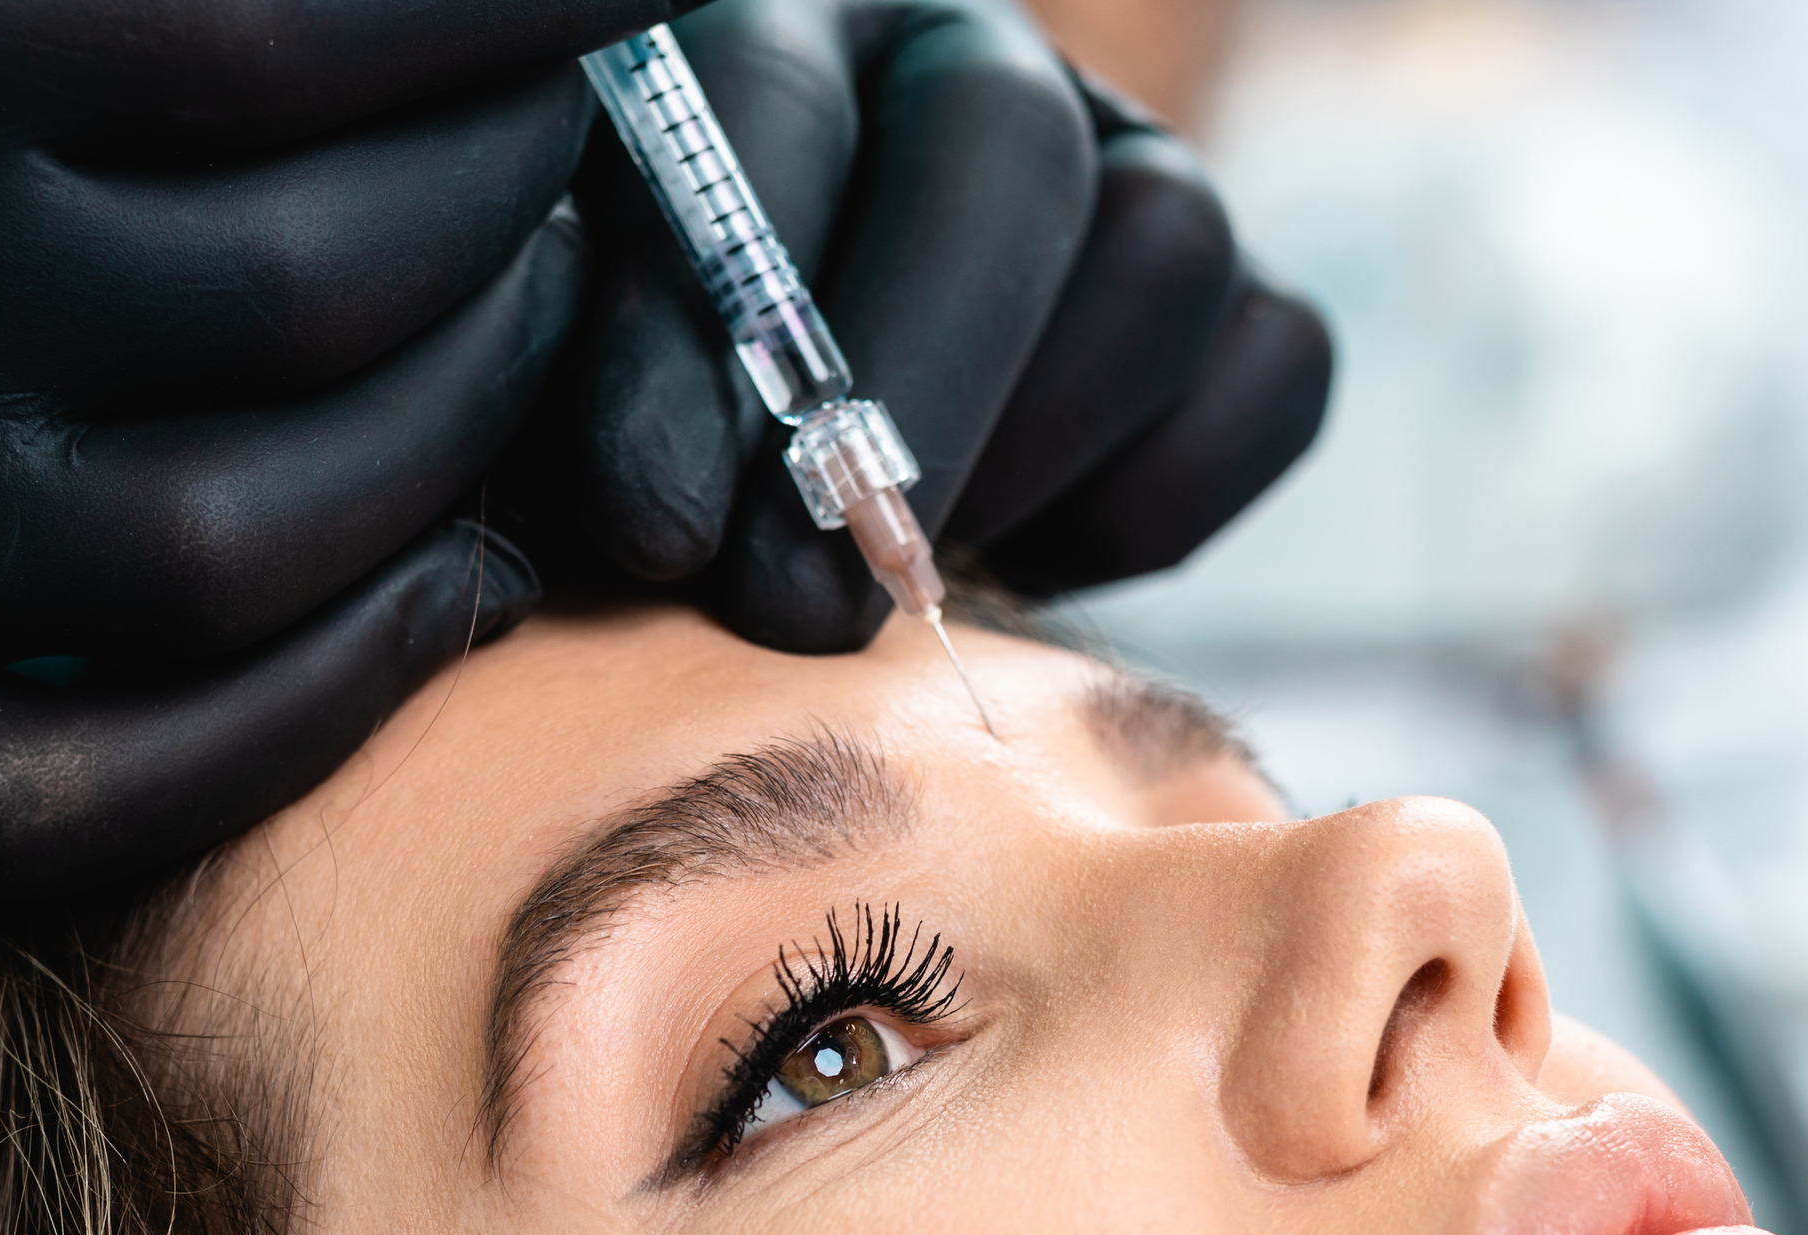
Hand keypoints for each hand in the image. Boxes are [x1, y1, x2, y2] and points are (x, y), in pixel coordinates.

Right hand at [0, 0, 660, 901]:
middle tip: (572, 142)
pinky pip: (117, 779)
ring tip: (528, 332)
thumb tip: (303, 1)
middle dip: (512, 202)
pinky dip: (320, 706)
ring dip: (464, 432)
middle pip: (318, 282)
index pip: (281, 24)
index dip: (502, 10)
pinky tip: (441, 592)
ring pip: (263, 537)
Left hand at [548, 0, 1331, 647]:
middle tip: (796, 605)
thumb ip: (571, 403)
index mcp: (772, 31)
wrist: (743, 534)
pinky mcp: (1232, 302)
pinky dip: (1161, 495)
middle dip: (907, 401)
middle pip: (1005, 149)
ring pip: (1168, 244)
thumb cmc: (616, 461)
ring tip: (912, 581)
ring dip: (1034, 445)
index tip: (654, 530)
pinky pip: (1274, 369)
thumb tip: (661, 509)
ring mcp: (1118, 170)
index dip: (713, 329)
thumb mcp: (534, 413)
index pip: (772, 105)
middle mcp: (961, 62)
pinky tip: (1028, 559)